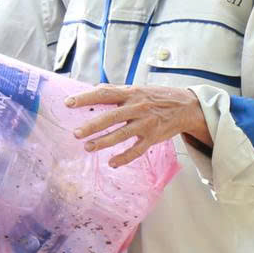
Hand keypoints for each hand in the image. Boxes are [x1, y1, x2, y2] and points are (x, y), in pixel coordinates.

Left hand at [67, 84, 209, 166]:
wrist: (185, 106)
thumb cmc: (155, 97)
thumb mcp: (136, 89)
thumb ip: (116, 91)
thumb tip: (93, 89)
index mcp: (130, 93)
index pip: (104, 94)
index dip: (86, 97)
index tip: (68, 103)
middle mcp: (137, 107)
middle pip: (111, 117)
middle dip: (92, 126)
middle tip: (76, 133)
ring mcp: (145, 123)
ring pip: (122, 135)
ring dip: (103, 142)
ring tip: (87, 147)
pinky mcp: (153, 137)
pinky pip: (137, 150)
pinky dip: (124, 158)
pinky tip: (112, 163)